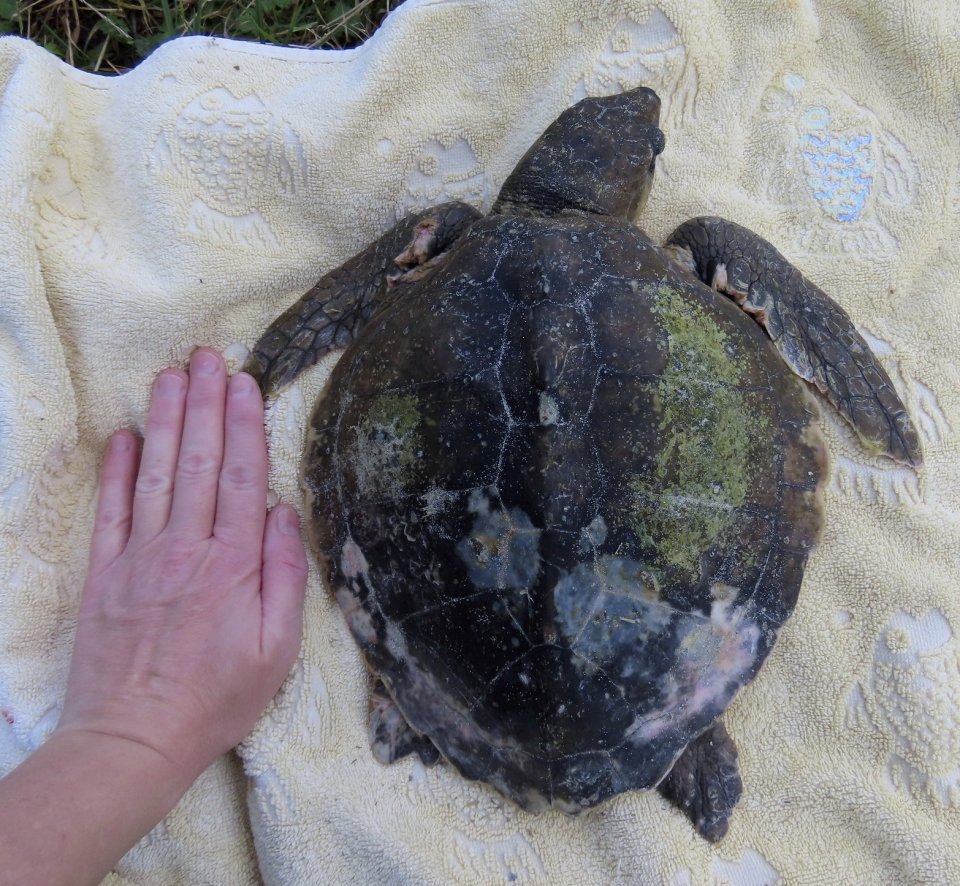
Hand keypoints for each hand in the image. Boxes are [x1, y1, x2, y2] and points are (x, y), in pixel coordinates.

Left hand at [57, 348, 307, 780]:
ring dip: (165, 421)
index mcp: (233, 566)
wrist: (134, 740)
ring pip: (155, 474)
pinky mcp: (105, 574)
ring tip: (173, 376)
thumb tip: (284, 513)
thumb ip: (284, 576)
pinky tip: (125, 435)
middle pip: (196, 462)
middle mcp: (186, 549)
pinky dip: (117, 469)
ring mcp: (140, 557)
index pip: (240, 478)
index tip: (246, 384)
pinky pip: (111, 510)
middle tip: (209, 357)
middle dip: (206, 404)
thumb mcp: (277, 649)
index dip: (244, 426)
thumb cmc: (217, 699)